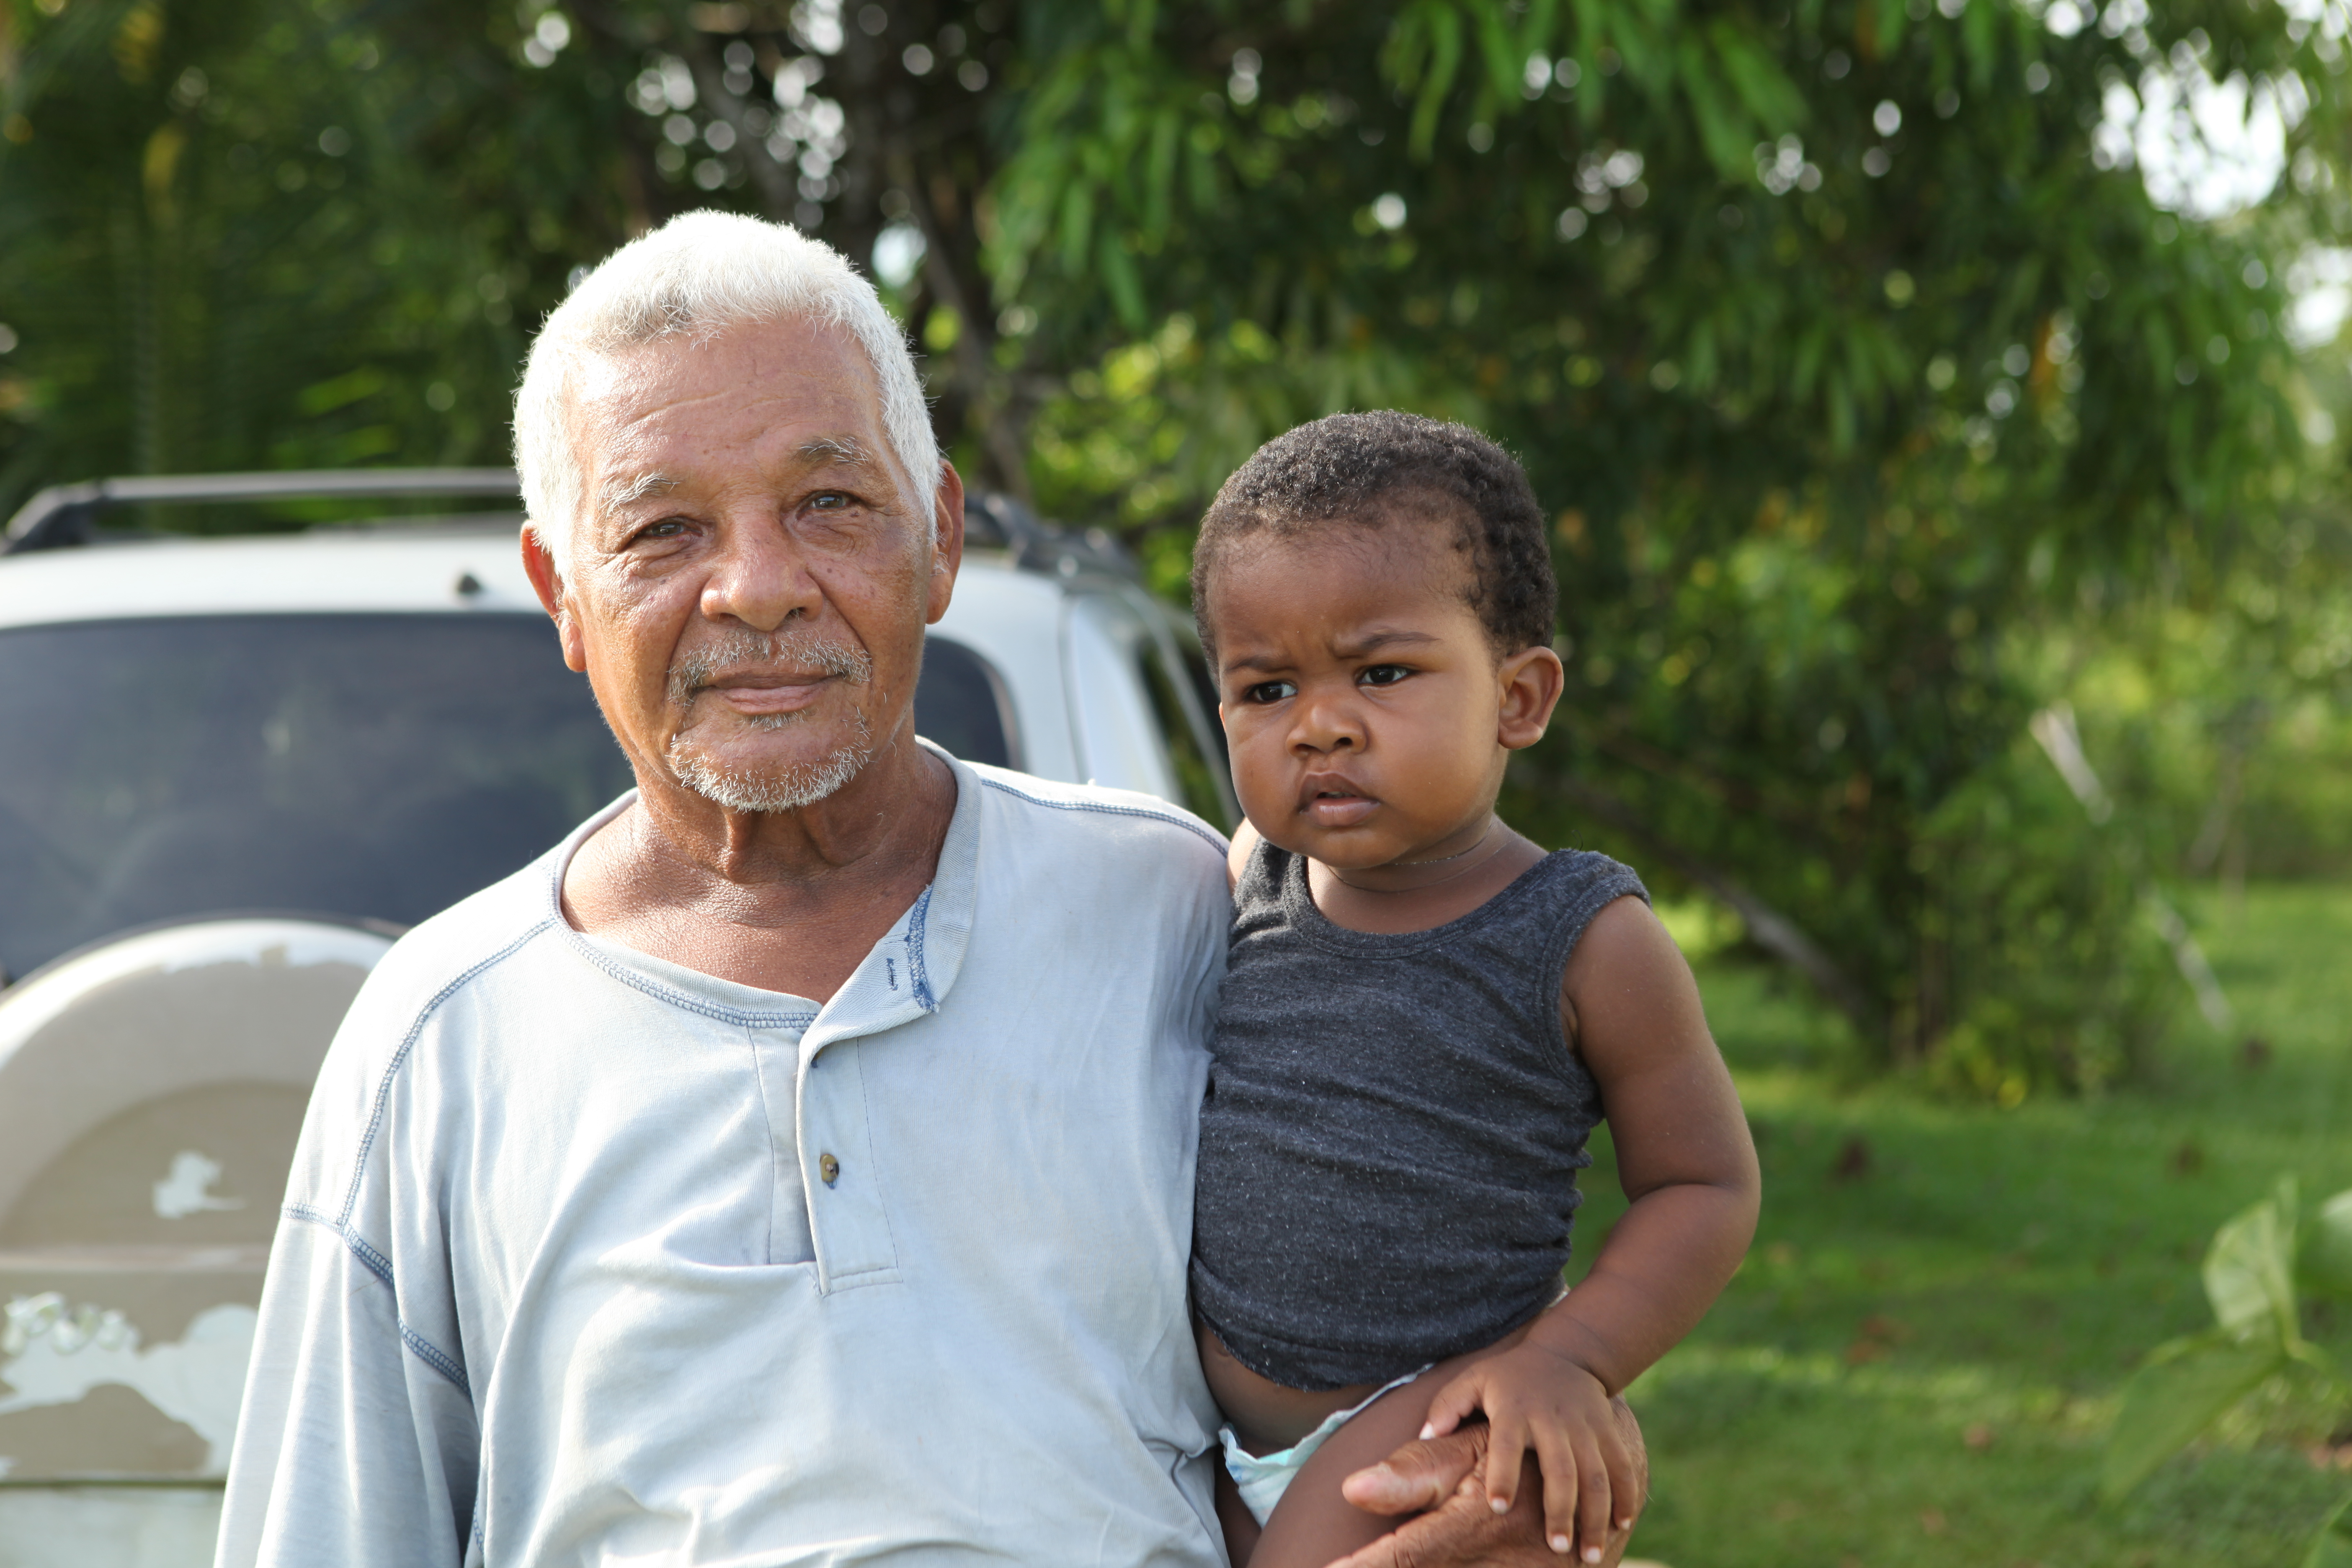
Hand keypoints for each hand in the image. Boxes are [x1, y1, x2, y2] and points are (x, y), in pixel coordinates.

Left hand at [1415, 1343, 1635, 1559]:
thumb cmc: (1508, 1378)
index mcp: (1514, 1411)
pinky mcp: (1608, 1430)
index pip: (1507, 1444)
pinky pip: (1621, 1466)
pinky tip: (1622, 1527)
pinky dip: (1625, 1496)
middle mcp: (1552, 1420)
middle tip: (1555, 1547)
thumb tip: (1425, 1437)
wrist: (1565, 1353)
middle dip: (1560, 1510)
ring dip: (1595, 1515)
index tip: (1497, 1507)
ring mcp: (1585, 1426)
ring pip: (1595, 1474)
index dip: (1502, 1475)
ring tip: (1588, 1555)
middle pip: (1560, 1468)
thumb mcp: (1473, 1381)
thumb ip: (1447, 1407)